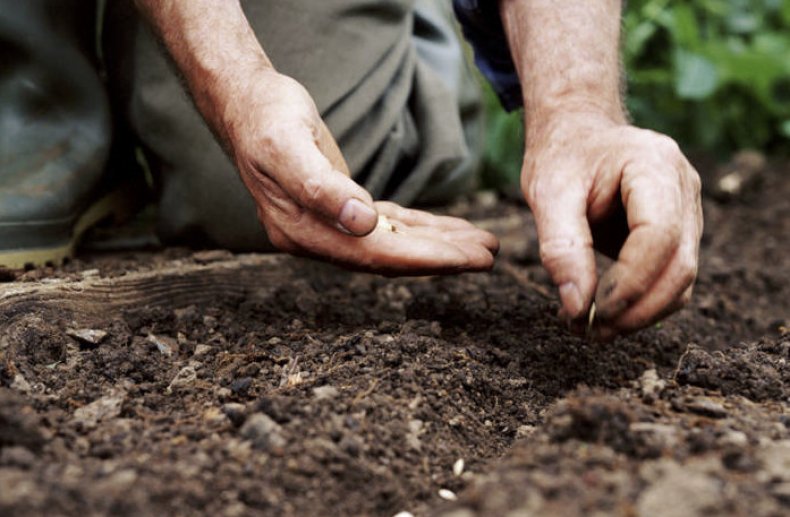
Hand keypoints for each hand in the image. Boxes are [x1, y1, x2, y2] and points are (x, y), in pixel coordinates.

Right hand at [219, 69, 497, 274]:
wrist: (247, 106)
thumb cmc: (266, 121)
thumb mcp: (289, 148)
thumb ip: (322, 188)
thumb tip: (363, 224)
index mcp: (305, 232)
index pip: (377, 255)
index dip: (426, 259)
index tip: (469, 260)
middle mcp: (319, 238)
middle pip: (391, 256)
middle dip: (442, 257)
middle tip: (490, 255)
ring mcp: (330, 226)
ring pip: (395, 242)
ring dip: (438, 243)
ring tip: (482, 243)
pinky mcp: (342, 209)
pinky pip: (388, 225)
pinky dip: (420, 227)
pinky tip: (447, 229)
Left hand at [522, 114, 702, 338]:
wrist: (578, 135)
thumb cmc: (562, 156)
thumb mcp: (547, 192)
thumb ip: (561, 247)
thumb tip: (576, 306)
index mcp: (655, 165)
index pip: (659, 235)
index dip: (628, 282)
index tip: (587, 312)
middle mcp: (684, 188)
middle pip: (680, 266)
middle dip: (635, 310)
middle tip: (587, 332)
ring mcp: (688, 211)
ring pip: (681, 281)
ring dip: (640, 315)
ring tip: (589, 329)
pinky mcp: (679, 233)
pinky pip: (670, 279)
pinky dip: (641, 305)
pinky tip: (602, 313)